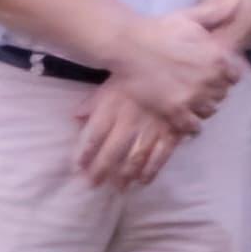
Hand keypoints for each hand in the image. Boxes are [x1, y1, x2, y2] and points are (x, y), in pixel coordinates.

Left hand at [72, 81, 193, 190]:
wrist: (175, 64)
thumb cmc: (139, 73)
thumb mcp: (112, 83)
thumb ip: (93, 102)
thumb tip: (75, 118)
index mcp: (114, 107)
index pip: (93, 135)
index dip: (85, 153)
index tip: (78, 168)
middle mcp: (131, 121)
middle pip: (112, 151)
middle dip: (101, 170)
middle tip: (94, 185)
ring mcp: (153, 128)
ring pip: (136, 157)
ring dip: (125, 175)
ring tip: (119, 187)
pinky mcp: (173, 131)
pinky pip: (161, 155)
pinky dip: (151, 170)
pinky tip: (144, 180)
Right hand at [109, 8, 240, 124]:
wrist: (128, 45)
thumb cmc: (158, 29)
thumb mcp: (190, 17)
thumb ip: (216, 13)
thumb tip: (239, 3)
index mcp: (217, 58)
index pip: (235, 76)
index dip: (224, 76)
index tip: (213, 74)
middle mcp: (210, 79)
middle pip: (222, 94)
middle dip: (214, 91)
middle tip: (200, 88)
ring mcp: (193, 96)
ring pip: (210, 110)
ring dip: (203, 107)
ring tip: (192, 102)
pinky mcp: (174, 110)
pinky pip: (192, 126)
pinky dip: (192, 125)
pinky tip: (185, 119)